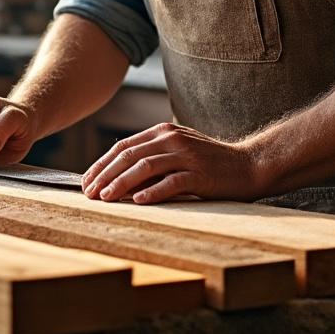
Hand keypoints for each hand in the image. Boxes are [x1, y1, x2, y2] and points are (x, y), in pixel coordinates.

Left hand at [81, 122, 263, 203]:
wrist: (249, 165)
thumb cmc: (209, 163)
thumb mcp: (177, 153)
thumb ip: (151, 158)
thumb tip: (117, 179)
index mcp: (162, 132)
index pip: (122, 146)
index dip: (101, 164)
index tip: (85, 182)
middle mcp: (172, 139)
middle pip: (129, 155)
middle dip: (104, 175)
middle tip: (88, 193)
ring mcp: (186, 155)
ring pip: (145, 167)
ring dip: (121, 183)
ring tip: (105, 198)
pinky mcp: (200, 173)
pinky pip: (172, 182)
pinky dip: (154, 191)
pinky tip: (139, 201)